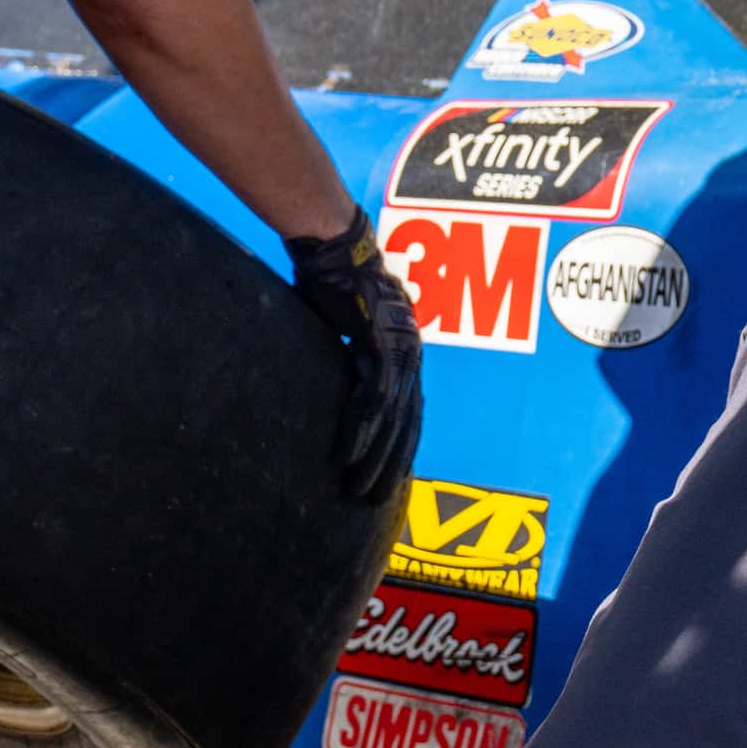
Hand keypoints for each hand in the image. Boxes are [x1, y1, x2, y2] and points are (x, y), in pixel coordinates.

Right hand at [286, 208, 422, 506]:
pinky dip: (362, 430)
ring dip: (376, 458)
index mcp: (406, 353)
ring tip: (358, 489)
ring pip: (394, 418)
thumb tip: (335, 379)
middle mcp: (411, 355)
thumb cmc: (336, 283)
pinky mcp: (380, 345)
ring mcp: (400, 350)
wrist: (336, 246)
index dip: (402, 448)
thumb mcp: (348, 329)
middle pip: (408, 424)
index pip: (410, 412)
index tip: (391, 479)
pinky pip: (372, 398)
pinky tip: (349, 456)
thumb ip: (351, 357)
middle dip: (392, 466)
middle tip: (375, 501)